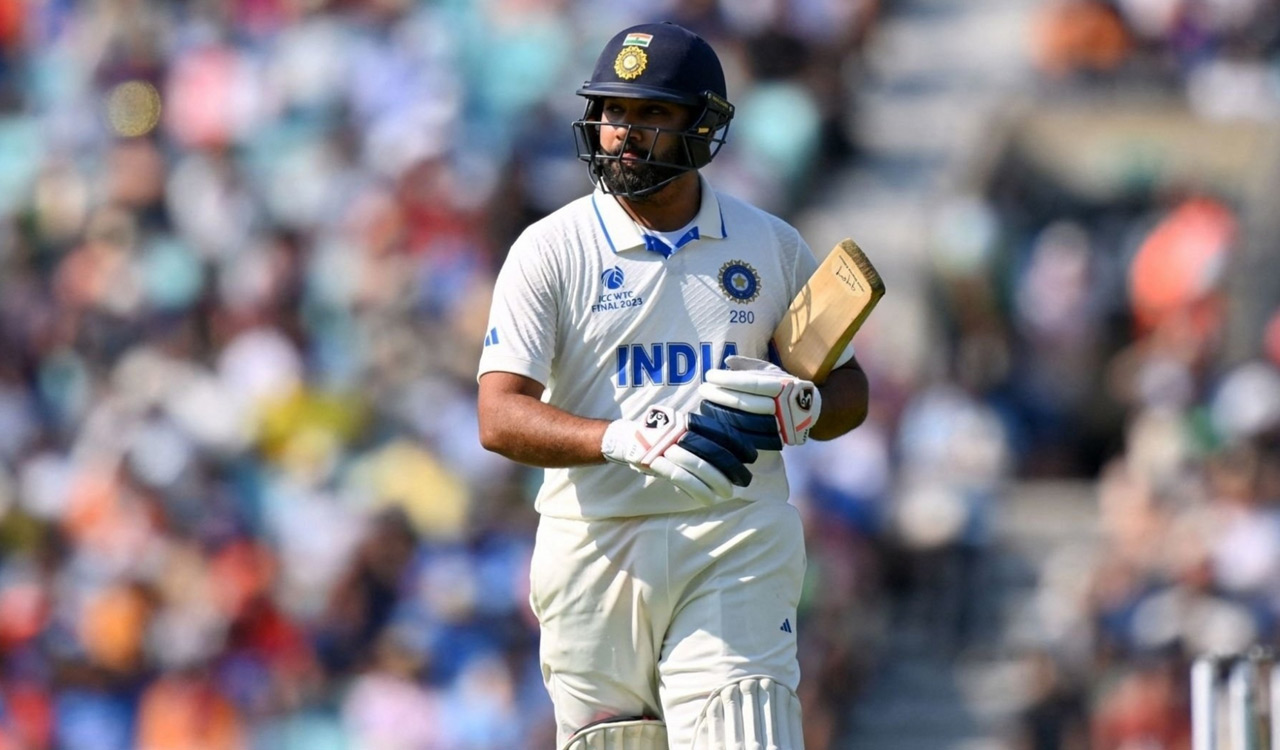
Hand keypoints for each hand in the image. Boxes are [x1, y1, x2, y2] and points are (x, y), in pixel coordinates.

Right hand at [602, 406, 757, 502]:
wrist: (625, 439)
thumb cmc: (658, 436)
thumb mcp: (679, 427)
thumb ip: (700, 436)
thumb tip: (729, 452)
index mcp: (687, 421)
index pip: (718, 431)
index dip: (738, 444)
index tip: (751, 457)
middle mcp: (679, 431)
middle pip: (713, 450)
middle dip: (732, 467)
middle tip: (745, 479)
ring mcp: (667, 447)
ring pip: (699, 466)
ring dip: (717, 482)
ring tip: (728, 493)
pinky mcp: (656, 463)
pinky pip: (681, 479)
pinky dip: (697, 490)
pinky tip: (708, 498)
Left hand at [698, 355, 821, 445]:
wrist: (810, 411)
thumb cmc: (785, 386)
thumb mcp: (772, 371)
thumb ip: (750, 366)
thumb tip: (727, 361)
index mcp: (781, 386)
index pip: (749, 383)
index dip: (727, 380)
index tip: (709, 375)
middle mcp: (781, 406)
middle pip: (744, 403)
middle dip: (719, 396)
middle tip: (702, 389)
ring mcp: (778, 425)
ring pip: (744, 422)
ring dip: (721, 414)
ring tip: (704, 404)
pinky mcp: (774, 440)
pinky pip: (748, 437)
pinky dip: (731, 430)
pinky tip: (715, 423)